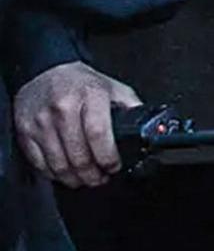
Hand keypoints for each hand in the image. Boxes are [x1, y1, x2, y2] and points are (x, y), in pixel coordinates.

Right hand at [13, 62, 138, 188]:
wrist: (45, 71)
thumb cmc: (81, 83)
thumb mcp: (113, 88)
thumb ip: (132, 108)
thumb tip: (150, 128)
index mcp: (90, 95)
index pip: (98, 134)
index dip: (108, 157)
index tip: (114, 166)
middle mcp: (63, 108)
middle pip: (79, 155)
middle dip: (94, 175)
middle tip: (101, 178)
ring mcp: (41, 121)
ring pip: (59, 164)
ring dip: (75, 179)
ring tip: (86, 179)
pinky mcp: (25, 131)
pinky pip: (39, 163)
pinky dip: (54, 174)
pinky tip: (65, 172)